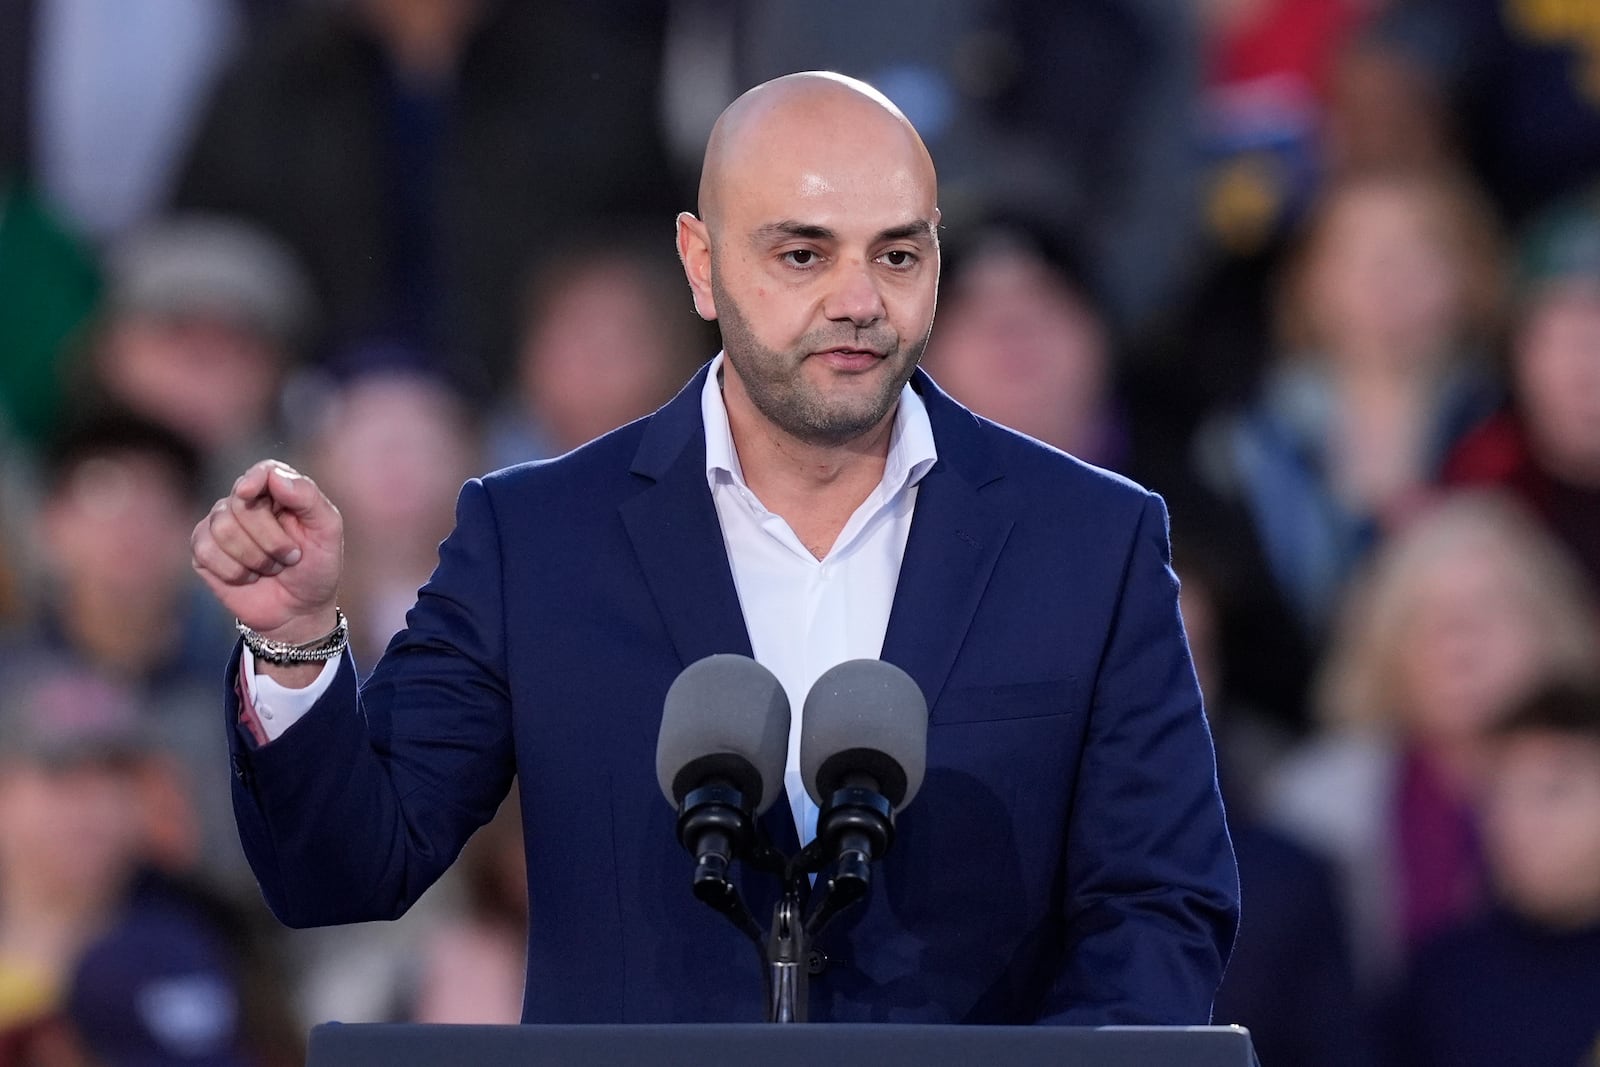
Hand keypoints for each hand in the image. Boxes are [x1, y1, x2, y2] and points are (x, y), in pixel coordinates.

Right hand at [191, 460, 343, 642]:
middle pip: (240, 504)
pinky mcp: (203, 551)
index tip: (248, 493)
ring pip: (222, 528)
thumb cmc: (317, 568)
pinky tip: (248, 577)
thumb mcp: (327, 532)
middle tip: (291, 557)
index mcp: (279, 492)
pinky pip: (205, 551)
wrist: (300, 611)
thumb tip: (276, 476)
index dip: (253, 479)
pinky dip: (234, 571)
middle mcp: (246, 503)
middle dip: (271, 539)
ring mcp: (220, 525)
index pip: (262, 471)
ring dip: (255, 558)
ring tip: (271, 568)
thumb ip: (308, 498)